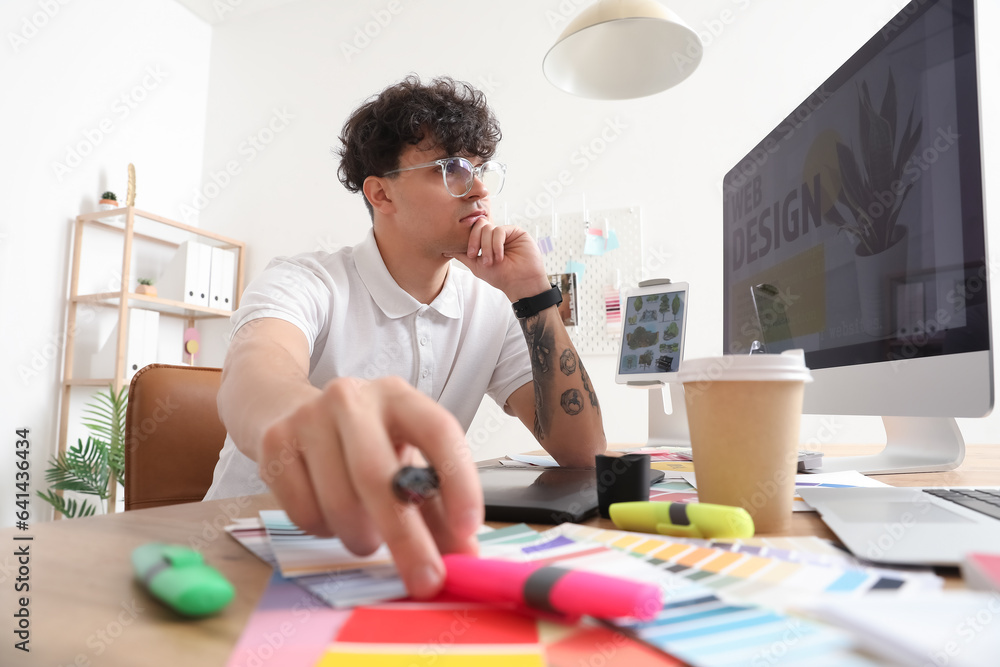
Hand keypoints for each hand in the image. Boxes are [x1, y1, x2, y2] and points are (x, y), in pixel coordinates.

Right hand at [256, 376, 482, 598]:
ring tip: (367, 533)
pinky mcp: (274, 443)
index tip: (468, 529)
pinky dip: (324, 531)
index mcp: (399, 396)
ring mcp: (308, 418)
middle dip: (407, 538)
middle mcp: (353, 398)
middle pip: (380, 477)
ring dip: (361, 538)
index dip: (458, 481)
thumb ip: (437, 509)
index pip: (438, 431)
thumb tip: (466, 558)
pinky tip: (329, 513)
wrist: (288, 409)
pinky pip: (304, 513)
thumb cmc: (361, 443)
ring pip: (339, 503)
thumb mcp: (404, 462)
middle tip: (426, 579)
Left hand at [445, 222, 549, 301]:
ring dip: (487, 247)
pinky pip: (500, 230)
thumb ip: (462, 255)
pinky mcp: (516, 231)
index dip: (469, 240)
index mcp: (486, 241)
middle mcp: (495, 235)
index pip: (473, 230)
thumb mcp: (476, 265)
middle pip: (479, 225)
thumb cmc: (500, 277)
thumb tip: (444, 250)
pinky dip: (496, 244)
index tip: (471, 254)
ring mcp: (506, 232)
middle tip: (477, 256)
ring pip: (488, 228)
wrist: (520, 283)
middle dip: (476, 241)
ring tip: (491, 261)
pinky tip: (499, 256)